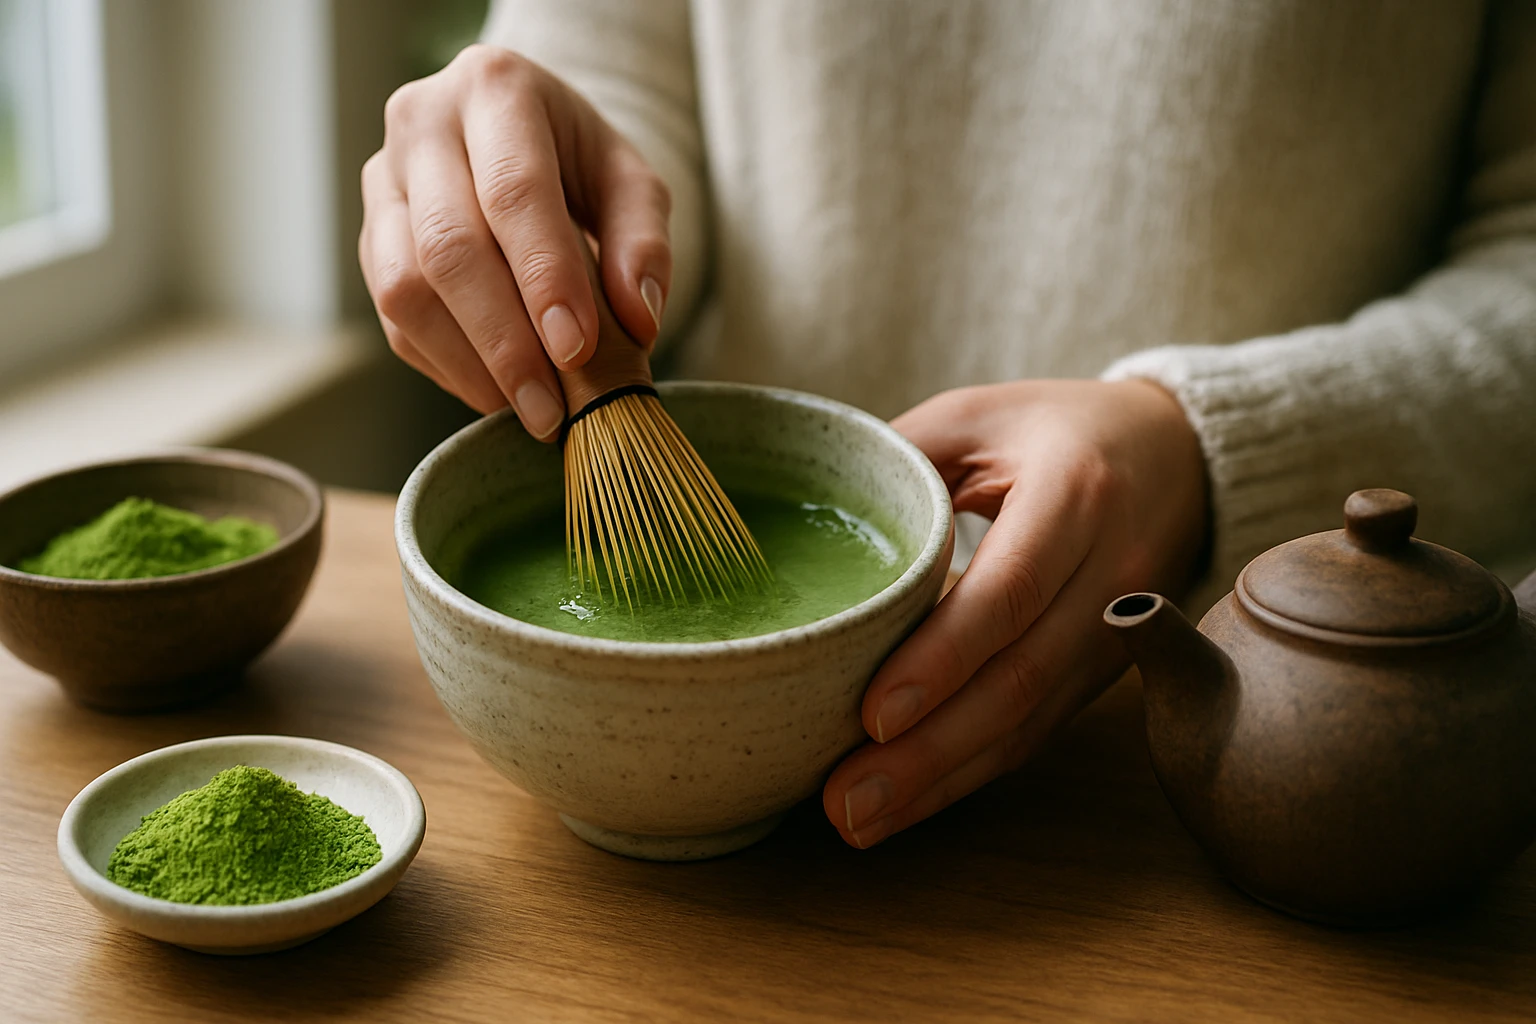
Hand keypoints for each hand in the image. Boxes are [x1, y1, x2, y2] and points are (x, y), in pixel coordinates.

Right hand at [359, 45, 670, 436]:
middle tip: (551, 408)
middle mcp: (421, 122)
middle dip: (503, 340)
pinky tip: (497, 393)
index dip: (544, 277)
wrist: (517, 137)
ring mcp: (382, 180)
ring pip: (403, 286)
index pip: (513, 191)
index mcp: (495, 88)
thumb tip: (637, 319)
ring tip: (528, 410)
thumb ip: (643, 243)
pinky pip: (392, 316)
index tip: (576, 349)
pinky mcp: (367, 237)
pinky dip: (445, 365)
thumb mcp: (632, 184)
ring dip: (468, 363)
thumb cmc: (579, 163)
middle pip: (448, 246)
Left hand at [822, 379, 1208, 846]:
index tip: (872, 716)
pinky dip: (971, 773)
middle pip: (1020, 678)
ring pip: (1030, 721)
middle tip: (844, 801)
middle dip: (928, 751)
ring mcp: (1118, 631)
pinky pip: (1037, 730)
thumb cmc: (1057, 428)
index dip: (943, 659)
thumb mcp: (976, 415)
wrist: (1176, 454)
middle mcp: (1112, 572)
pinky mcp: (1104, 670)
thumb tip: (810, 518)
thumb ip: (900, 459)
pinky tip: (911, 803)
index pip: (1012, 590)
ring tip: (858, 820)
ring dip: (942, 780)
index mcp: (1076, 493)